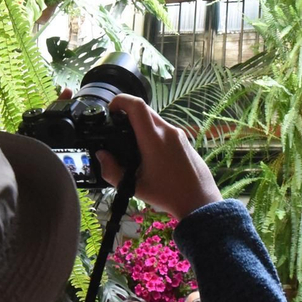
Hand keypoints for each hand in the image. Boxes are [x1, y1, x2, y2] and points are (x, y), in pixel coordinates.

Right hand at [98, 95, 221, 219]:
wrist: (199, 201)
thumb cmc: (168, 194)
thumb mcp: (134, 186)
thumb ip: (112, 170)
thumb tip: (101, 156)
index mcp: (154, 139)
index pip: (136, 106)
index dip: (120, 100)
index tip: (111, 109)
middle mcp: (167, 131)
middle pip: (144, 110)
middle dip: (128, 113)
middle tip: (117, 127)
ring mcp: (179, 134)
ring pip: (155, 120)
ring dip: (141, 125)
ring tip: (132, 145)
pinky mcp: (185, 140)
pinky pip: (165, 130)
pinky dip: (153, 134)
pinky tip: (150, 154)